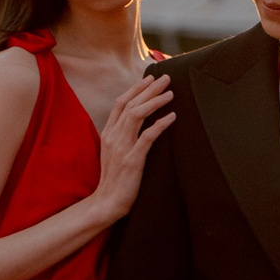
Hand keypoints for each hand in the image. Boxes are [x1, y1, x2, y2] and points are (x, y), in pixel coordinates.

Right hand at [91, 75, 175, 217]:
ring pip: (138, 115)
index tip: (149, 78)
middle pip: (131, 104)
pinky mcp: (133, 159)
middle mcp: (113, 136)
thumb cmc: (114, 179)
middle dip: (149, 89)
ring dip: (155, 101)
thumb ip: (121, 136)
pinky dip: (161, 124)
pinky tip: (172, 117)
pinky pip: (148, 136)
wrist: (107, 202)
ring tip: (171, 93)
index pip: (121, 103)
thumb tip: (135, 123)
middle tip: (166, 78)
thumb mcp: (113, 152)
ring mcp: (122, 147)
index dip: (136, 88)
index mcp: (108, 133)